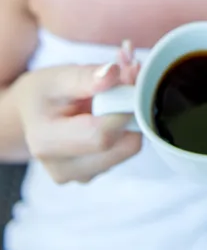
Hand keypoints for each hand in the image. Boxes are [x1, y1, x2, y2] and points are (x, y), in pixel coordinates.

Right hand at [13, 40, 140, 183]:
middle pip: (122, 146)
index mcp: (47, 143)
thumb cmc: (43, 93)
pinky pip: (125, 150)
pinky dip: (128, 125)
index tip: (130, 75)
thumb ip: (85, 76)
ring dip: (133, 115)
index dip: (124, 106)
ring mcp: (81, 176)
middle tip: (130, 74)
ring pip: (129, 147)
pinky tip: (115, 107)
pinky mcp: (96, 173)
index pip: (101, 135)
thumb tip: (112, 73)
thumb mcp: (57, 77)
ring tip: (118, 89)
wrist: (31, 114)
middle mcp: (64, 169)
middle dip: (133, 108)